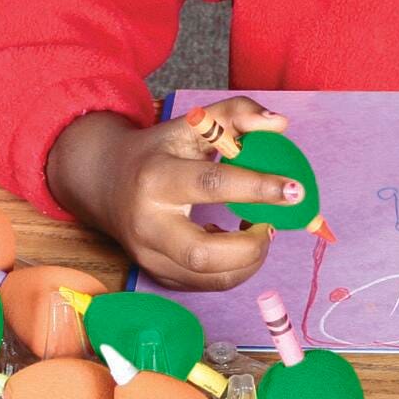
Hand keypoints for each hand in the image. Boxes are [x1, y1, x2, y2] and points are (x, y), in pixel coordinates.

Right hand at [47, 97, 300, 288]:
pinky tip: (236, 245)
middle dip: (251, 246)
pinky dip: (233, 269)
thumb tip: (278, 123)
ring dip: (249, 261)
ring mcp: (149, 255)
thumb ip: (237, 114)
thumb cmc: (157, 151)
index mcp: (156, 178)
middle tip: (272, 226)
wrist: (103, 181)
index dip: (258, 188)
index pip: (211, 186)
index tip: (295, 191)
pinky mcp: (158, 274)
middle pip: (204, 254)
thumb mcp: (191, 125)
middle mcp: (148, 224)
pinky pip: (206, 284)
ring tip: (258, 233)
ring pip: (210, 279)